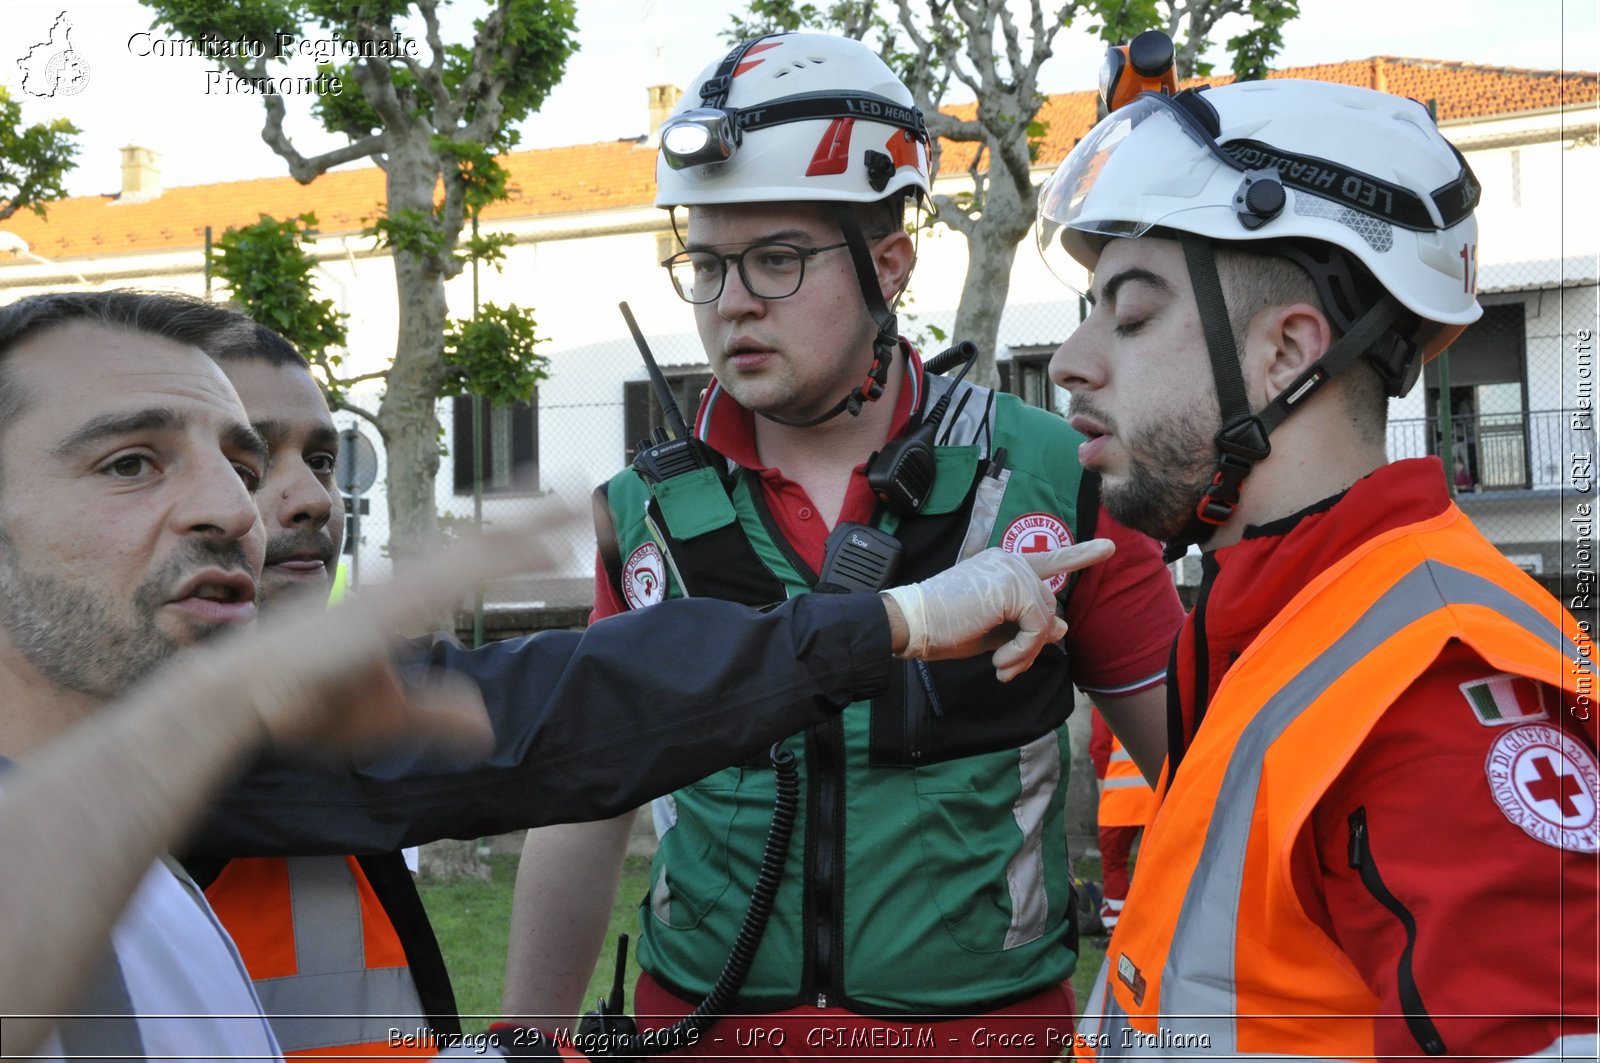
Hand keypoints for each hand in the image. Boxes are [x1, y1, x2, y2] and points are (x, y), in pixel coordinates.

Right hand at [172, 500, 580, 757]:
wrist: (240, 702)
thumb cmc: (301, 704)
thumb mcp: (386, 719)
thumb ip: (438, 716)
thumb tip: (486, 727)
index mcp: (404, 603)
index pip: (470, 562)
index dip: (514, 540)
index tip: (556, 523)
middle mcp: (405, 588)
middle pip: (481, 544)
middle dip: (533, 518)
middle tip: (580, 491)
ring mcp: (396, 595)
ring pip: (475, 552)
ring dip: (528, 526)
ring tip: (576, 501)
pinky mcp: (385, 613)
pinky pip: (452, 580)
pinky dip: (497, 560)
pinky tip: (538, 549)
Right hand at [880, 540, 1114, 681]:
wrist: (914, 622)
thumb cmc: (945, 626)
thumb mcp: (995, 629)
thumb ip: (1028, 624)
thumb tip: (1063, 627)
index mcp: (1003, 565)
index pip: (1049, 560)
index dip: (1080, 554)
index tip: (1108, 547)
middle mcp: (1010, 560)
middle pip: (1046, 605)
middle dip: (1033, 643)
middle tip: (1008, 667)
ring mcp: (1011, 569)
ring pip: (1044, 618)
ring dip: (1026, 652)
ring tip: (1002, 666)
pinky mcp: (1011, 586)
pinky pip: (1037, 626)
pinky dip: (1023, 650)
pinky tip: (999, 661)